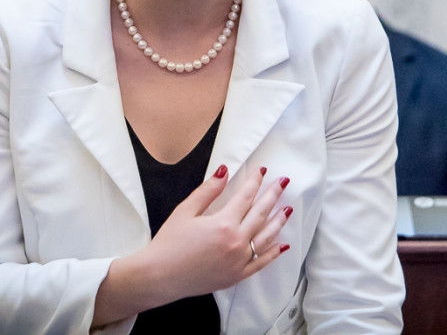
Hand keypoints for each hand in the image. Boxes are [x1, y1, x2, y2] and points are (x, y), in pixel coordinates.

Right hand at [145, 165, 292, 297]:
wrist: (159, 277)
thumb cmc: (169, 243)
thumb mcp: (185, 211)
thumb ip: (208, 190)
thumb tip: (224, 171)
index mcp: (224, 224)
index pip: (246, 197)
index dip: (255, 182)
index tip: (263, 171)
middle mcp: (236, 243)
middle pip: (261, 214)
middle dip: (273, 195)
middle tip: (283, 182)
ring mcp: (238, 261)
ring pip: (266, 238)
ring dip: (278, 221)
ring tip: (287, 209)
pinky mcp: (236, 276)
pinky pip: (261, 262)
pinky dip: (273, 252)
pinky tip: (282, 244)